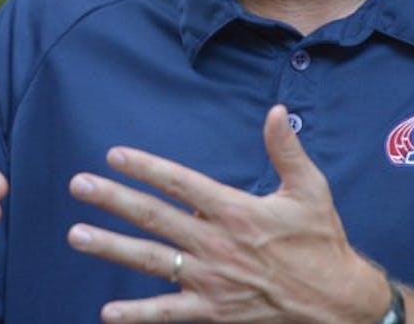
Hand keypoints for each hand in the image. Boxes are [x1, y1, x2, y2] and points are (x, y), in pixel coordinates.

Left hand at [66, 104, 390, 323]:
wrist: (336, 302)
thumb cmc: (323, 242)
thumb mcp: (310, 190)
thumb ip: (286, 150)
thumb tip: (275, 111)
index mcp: (236, 211)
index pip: (180, 183)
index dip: (145, 167)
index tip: (114, 155)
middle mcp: (216, 244)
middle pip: (154, 217)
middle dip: (113, 200)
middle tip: (78, 185)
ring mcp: (211, 280)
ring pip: (151, 261)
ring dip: (111, 247)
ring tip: (76, 235)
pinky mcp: (213, 311)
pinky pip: (167, 313)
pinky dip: (137, 314)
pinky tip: (107, 312)